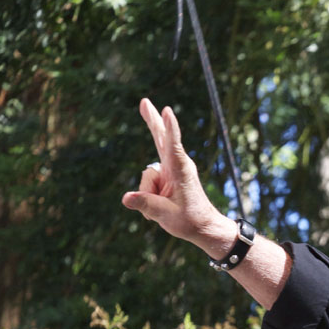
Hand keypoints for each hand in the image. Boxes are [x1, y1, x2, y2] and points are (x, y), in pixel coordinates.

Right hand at [121, 99, 227, 243]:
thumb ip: (145, 204)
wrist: (203, 227)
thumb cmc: (190, 220)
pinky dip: (149, 196)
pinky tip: (161, 205)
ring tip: (164, 206)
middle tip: (144, 101)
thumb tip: (125, 198)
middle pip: (160, 138)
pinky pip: (148, 183)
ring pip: (146, 175)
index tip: (168, 110)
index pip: (173, 145)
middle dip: (152, 120)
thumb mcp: (165, 215)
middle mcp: (177, 165)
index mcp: (181, 170)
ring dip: (148, 193)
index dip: (169, 128)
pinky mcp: (167, 177)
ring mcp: (171, 170)